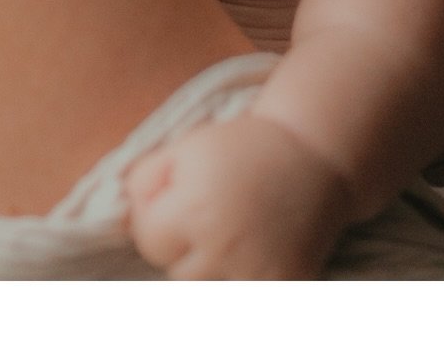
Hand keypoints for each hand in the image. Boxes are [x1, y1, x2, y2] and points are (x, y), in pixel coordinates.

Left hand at [124, 114, 353, 279]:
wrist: (316, 153)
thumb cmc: (244, 146)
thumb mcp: (187, 146)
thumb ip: (145, 179)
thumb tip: (127, 215)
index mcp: (195, 208)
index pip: (149, 241)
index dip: (157, 218)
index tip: (177, 201)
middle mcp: (224, 246)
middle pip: (178, 273)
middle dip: (184, 249)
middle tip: (208, 219)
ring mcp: (257, 272)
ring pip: (209, 290)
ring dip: (211, 269)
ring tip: (229, 235)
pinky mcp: (285, 286)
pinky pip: (246, 296)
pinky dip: (244, 281)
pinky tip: (252, 254)